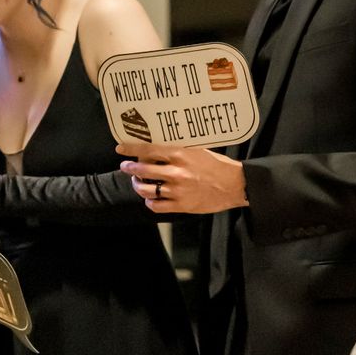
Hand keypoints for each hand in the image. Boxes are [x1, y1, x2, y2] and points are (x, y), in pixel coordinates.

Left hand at [115, 142, 247, 213]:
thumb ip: (179, 150)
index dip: (132, 149)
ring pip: (146, 190)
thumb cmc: (218, 165)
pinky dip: (150, 203)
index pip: (149, 150)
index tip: (120, 149)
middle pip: (143, 170)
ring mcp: (178, 190)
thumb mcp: (198, 150)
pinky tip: (151, 199)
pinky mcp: (182, 206)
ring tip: (139, 183)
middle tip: (126, 166)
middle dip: (130, 168)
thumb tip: (160, 148)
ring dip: (138, 186)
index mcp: (180, 155)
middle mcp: (176, 172)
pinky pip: (157, 206)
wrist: (235, 185)